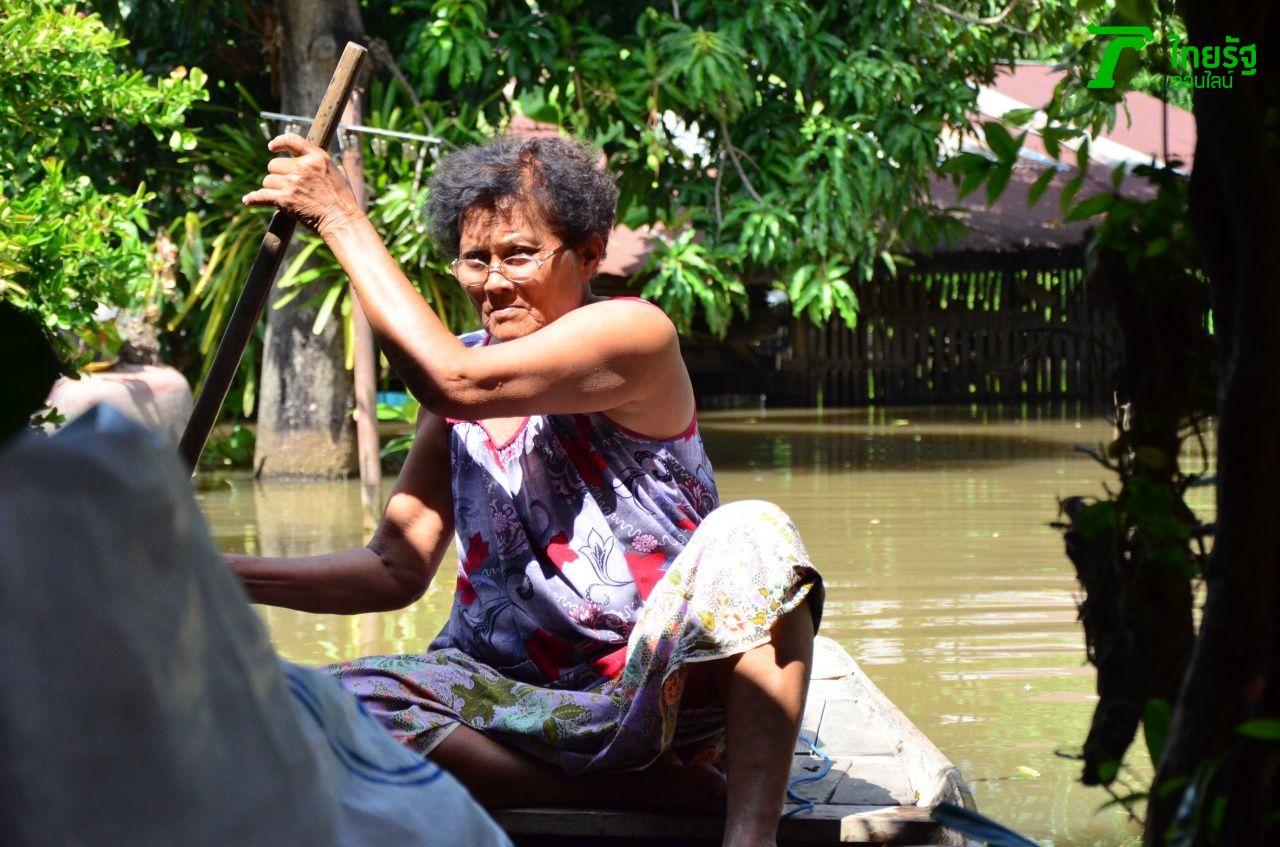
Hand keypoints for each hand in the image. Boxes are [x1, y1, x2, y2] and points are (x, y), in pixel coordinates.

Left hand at [242, 133, 360, 236]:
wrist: (341, 219)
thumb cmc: (343, 200)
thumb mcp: (339, 173)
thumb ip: (325, 165)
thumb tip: (322, 162)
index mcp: (316, 157)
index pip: (292, 141)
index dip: (279, 142)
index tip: (271, 147)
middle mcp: (302, 167)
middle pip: (274, 164)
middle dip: (277, 175)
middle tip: (286, 186)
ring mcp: (292, 183)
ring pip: (268, 181)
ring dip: (272, 189)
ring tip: (285, 198)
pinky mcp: (285, 199)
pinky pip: (261, 196)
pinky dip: (254, 199)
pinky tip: (248, 200)